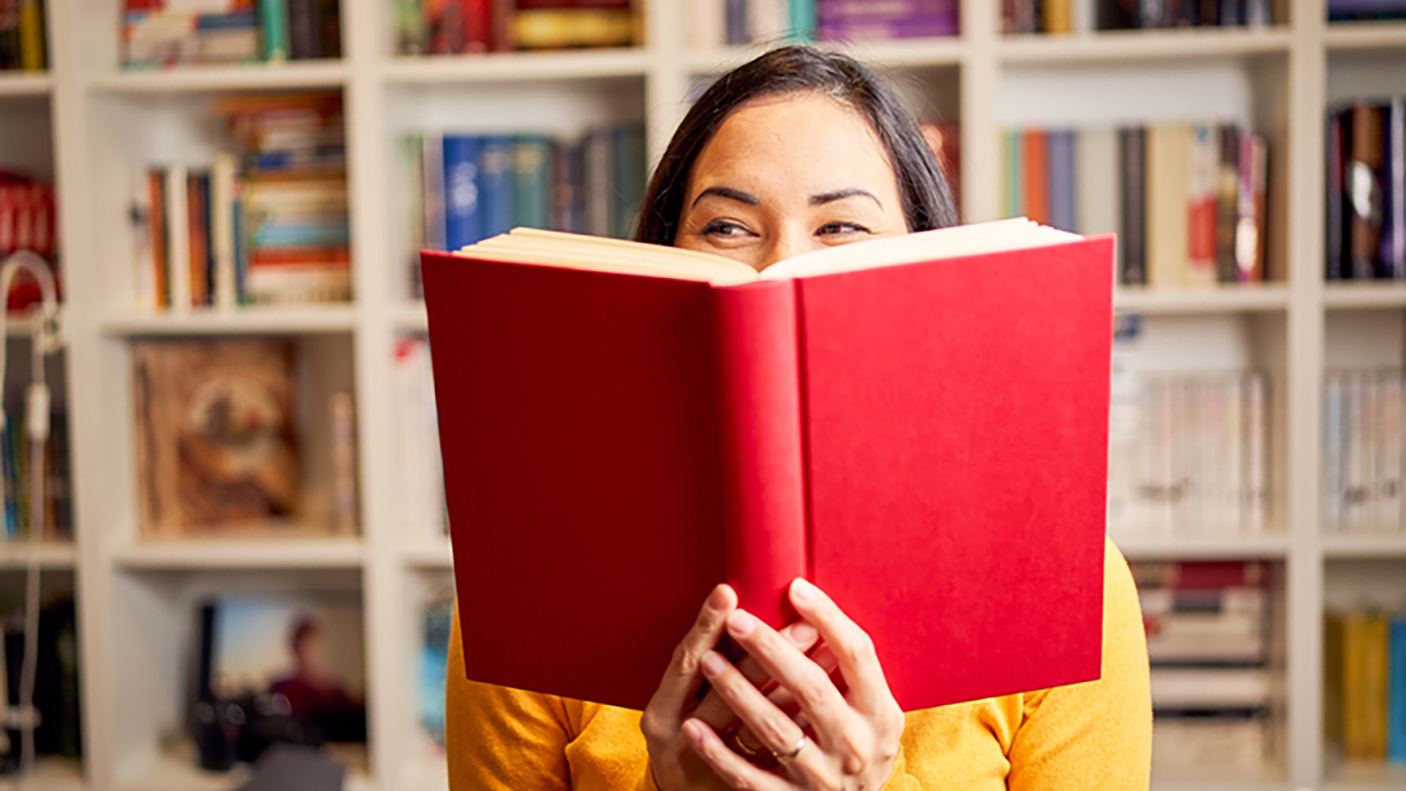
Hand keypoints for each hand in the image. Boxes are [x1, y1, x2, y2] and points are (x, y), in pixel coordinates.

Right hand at [642, 584, 821, 790]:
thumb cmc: (686, 746)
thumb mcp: (679, 709)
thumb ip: (703, 669)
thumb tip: (743, 617)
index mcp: (659, 715)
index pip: (683, 663)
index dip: (705, 627)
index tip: (729, 592)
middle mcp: (678, 744)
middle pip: (724, 692)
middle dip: (766, 652)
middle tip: (802, 620)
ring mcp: (708, 772)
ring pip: (754, 725)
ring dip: (793, 684)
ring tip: (822, 652)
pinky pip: (775, 757)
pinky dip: (798, 724)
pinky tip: (820, 699)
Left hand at [681, 578, 904, 790]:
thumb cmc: (859, 742)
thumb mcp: (871, 708)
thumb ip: (851, 668)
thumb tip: (814, 608)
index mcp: (880, 713)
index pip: (857, 655)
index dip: (828, 619)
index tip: (795, 588)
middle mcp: (855, 745)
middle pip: (812, 689)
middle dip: (771, 651)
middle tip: (736, 620)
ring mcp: (822, 777)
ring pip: (776, 731)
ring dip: (739, 693)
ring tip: (708, 660)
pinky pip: (749, 777)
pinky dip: (719, 753)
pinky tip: (693, 727)